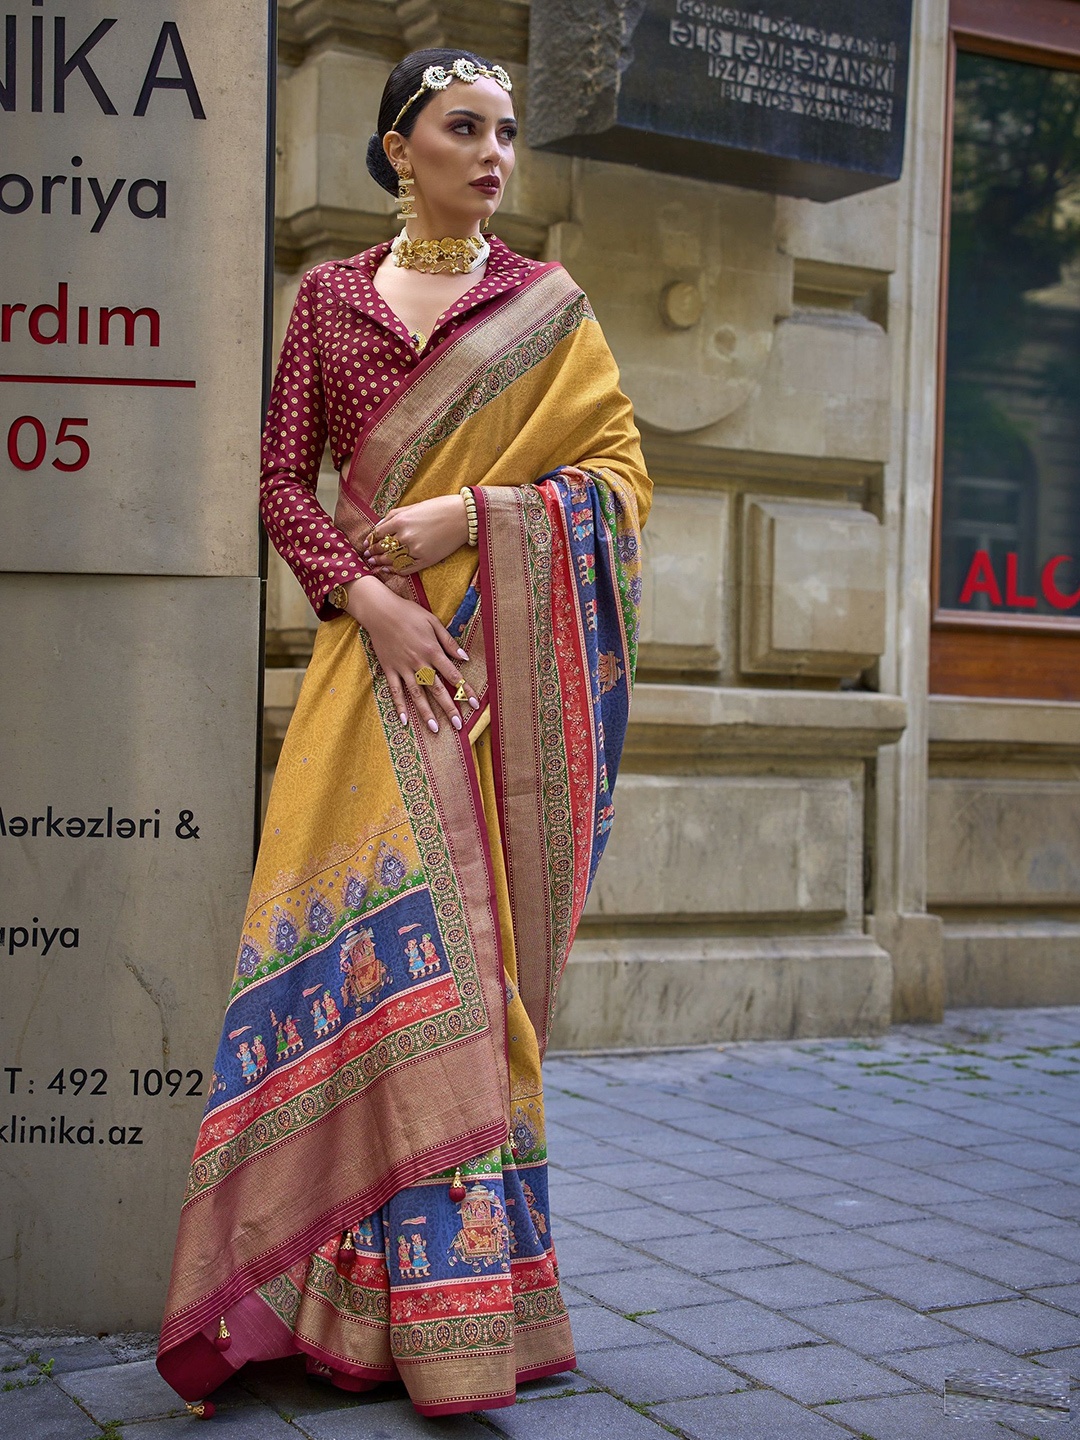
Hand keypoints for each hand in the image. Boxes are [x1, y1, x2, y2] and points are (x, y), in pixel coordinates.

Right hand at [342, 576, 478, 733]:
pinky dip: (399, 706)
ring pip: (416, 694)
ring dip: (426, 712)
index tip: (475, 705)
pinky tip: (404, 721)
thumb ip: (449, 642)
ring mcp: (403, 668)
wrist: (380, 610)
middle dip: (449, 708)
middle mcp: (419, 663)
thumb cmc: (409, 613)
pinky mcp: (389, 669)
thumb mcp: (433, 622)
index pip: (453, 675)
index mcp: (432, 650)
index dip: (465, 690)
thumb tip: (465, 657)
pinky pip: (395, 691)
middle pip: (437, 689)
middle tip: (458, 725)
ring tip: (434, 729)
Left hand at [361, 494, 469, 576]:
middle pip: (382, 549)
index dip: (370, 540)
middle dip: (373, 553)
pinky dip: (396, 570)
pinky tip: (391, 569)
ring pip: (391, 560)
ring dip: (381, 563)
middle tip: (368, 557)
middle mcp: (405, 536)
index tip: (367, 544)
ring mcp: (415, 550)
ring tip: (375, 564)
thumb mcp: (413, 506)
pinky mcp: (425, 560)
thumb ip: (393, 516)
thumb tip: (378, 527)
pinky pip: (406, 569)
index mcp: (400, 520)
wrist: (463, 517)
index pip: (378, 534)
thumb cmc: (439, 508)